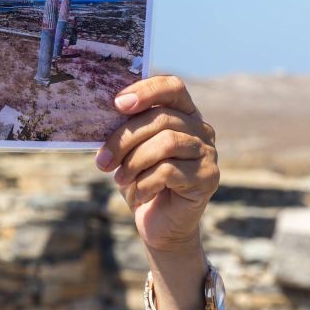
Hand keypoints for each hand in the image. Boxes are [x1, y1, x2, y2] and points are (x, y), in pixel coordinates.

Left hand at [96, 76, 219, 252]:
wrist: (159, 222)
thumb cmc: (140, 179)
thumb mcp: (127, 152)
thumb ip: (123, 130)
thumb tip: (100, 114)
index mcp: (181, 113)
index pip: (172, 87)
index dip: (146, 90)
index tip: (117, 104)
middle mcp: (200, 128)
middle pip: (161, 119)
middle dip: (124, 139)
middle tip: (103, 161)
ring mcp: (208, 152)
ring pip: (166, 143)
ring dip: (134, 162)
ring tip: (119, 179)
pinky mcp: (209, 177)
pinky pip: (169, 171)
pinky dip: (145, 183)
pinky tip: (138, 194)